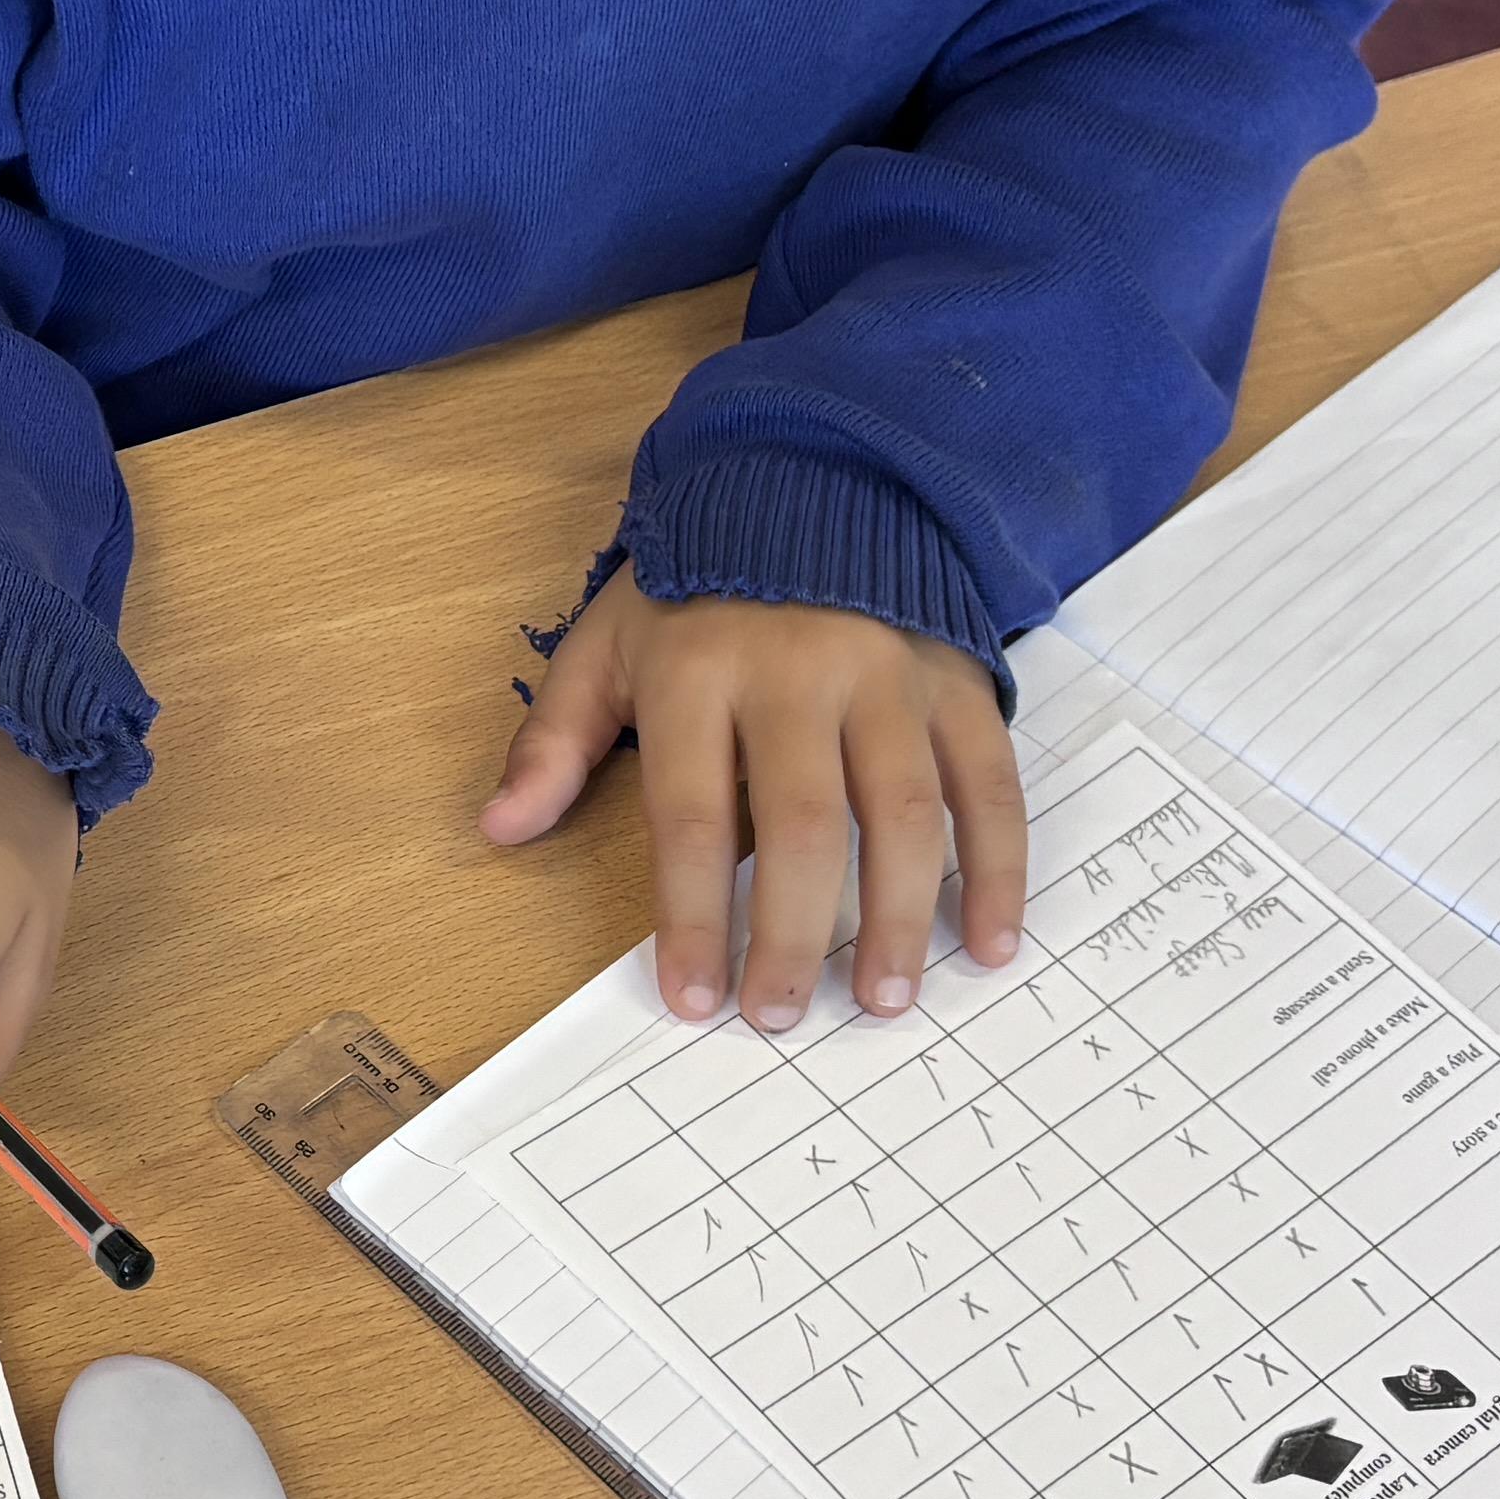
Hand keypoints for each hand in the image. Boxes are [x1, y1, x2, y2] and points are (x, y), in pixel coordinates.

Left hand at [482, 586, 1025, 1032]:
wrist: (812, 480)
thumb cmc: (697, 588)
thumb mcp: (606, 644)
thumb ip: (556, 740)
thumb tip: (500, 830)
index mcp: (699, 671)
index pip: (691, 817)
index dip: (690, 917)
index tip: (693, 1000)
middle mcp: (800, 674)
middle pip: (802, 828)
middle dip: (790, 936)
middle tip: (780, 1018)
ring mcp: (889, 678)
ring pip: (905, 815)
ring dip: (899, 919)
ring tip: (883, 1000)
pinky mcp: (957, 683)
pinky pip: (989, 785)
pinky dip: (998, 868)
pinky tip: (989, 941)